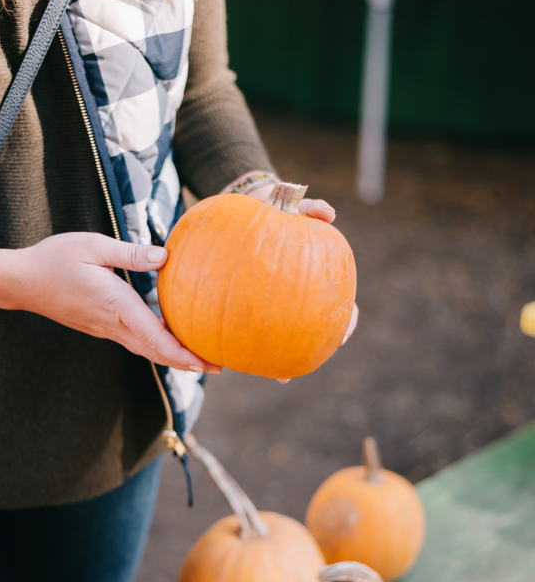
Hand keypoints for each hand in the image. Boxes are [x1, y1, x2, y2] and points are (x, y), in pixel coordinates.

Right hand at [14, 233, 222, 371]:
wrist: (21, 281)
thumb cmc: (55, 259)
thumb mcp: (94, 246)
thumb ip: (131, 253)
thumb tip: (165, 257)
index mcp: (116, 306)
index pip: (156, 338)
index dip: (183, 353)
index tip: (206, 363)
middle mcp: (114, 324)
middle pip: (157, 351)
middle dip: (188, 361)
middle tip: (220, 367)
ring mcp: (106, 328)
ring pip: (147, 348)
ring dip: (175, 355)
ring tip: (203, 356)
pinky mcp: (101, 325)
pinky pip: (136, 339)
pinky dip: (158, 343)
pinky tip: (171, 331)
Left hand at [247, 186, 342, 382]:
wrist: (251, 207)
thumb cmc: (279, 206)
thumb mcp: (294, 205)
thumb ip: (310, 208)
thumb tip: (328, 213)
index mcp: (320, 278)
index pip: (344, 307)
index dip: (346, 322)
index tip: (343, 334)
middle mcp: (301, 297)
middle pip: (316, 332)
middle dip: (313, 353)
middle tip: (311, 365)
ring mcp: (277, 304)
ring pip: (286, 336)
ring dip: (282, 358)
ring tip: (277, 376)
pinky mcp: (252, 304)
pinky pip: (251, 325)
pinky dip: (245, 339)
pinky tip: (234, 350)